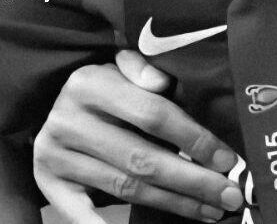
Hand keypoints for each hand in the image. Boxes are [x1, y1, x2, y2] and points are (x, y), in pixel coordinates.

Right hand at [33, 51, 244, 222]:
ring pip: (125, 188)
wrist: (58, 107)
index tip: (227, 160)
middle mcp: (68, 120)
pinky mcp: (48, 182)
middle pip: (142, 159)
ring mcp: (54, 155)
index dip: (194, 139)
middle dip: (192, 181)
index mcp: (90, 83)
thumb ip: (144, 70)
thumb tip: (162, 80)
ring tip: (210, 210)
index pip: (153, 115)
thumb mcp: (123, 68)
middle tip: (228, 195)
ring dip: (173, 203)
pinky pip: (79, 212)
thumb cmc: (108, 89)